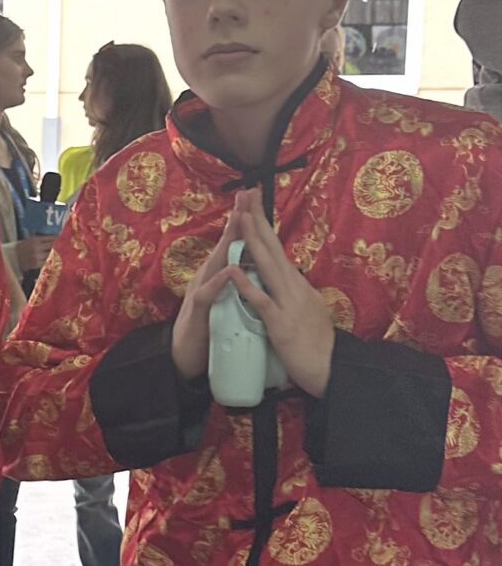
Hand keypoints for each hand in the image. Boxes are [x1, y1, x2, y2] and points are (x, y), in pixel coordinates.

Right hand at [17, 234, 56, 275]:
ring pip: (50, 253)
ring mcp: (37, 256)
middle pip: (51, 245)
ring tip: (49, 251)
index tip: (57, 236)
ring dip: (50, 252)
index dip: (54, 236)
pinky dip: (47, 259)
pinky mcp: (37, 264)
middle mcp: (37, 247)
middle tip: (55, 243)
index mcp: (34, 240)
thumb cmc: (20, 248)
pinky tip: (46, 257)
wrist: (12, 259)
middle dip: (53, 244)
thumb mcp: (26, 239)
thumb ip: (36, 237)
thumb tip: (47, 233)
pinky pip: (46, 260)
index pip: (49, 237)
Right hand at [171, 198, 247, 379]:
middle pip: (225, 244)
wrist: (185, 358)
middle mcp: (209, 277)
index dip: (246, 221)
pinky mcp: (197, 312)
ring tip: (239, 221)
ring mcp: (201, 291)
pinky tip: (228, 270)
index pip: (236, 243)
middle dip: (237, 219)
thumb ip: (238, 283)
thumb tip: (253, 266)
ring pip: (216, 263)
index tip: (257, 197)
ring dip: (228, 242)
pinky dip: (218, 282)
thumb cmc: (209, 328)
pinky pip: (207, 294)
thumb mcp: (228, 301)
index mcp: (220, 274)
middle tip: (247, 194)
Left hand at [227, 190, 335, 398]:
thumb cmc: (317, 345)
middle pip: (273, 248)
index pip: (278, 249)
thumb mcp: (308, 311)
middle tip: (246, 197)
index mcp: (298, 284)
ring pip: (267, 266)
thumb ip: (295, 295)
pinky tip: (234, 270)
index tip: (253, 206)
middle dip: (258, 221)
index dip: (265, 227)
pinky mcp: (280, 322)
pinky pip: (260, 300)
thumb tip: (288, 280)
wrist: (330, 369)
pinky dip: (247, 284)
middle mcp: (294, 287)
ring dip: (252, 241)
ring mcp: (288, 303)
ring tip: (240, 219)